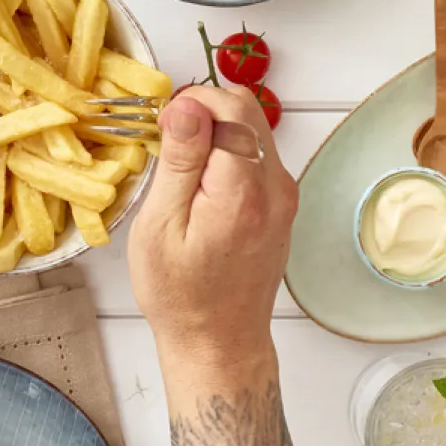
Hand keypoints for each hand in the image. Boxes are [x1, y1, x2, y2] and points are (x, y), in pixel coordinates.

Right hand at [128, 87, 292, 372]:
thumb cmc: (181, 294)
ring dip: (215, 130)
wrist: (219, 342)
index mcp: (243, 192)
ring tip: (180, 168)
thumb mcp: (162, 226)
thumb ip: (180, 161)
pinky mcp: (281, 203)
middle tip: (167, 141)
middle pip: (248, 109)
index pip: (231, 107)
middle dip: (204, 110)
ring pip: (254, 127)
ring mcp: (284, 195)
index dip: (192, 104)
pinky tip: (200, 183)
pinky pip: (256, 153)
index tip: (163, 127)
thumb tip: (189, 105)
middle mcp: (276, 188)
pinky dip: (227, 151)